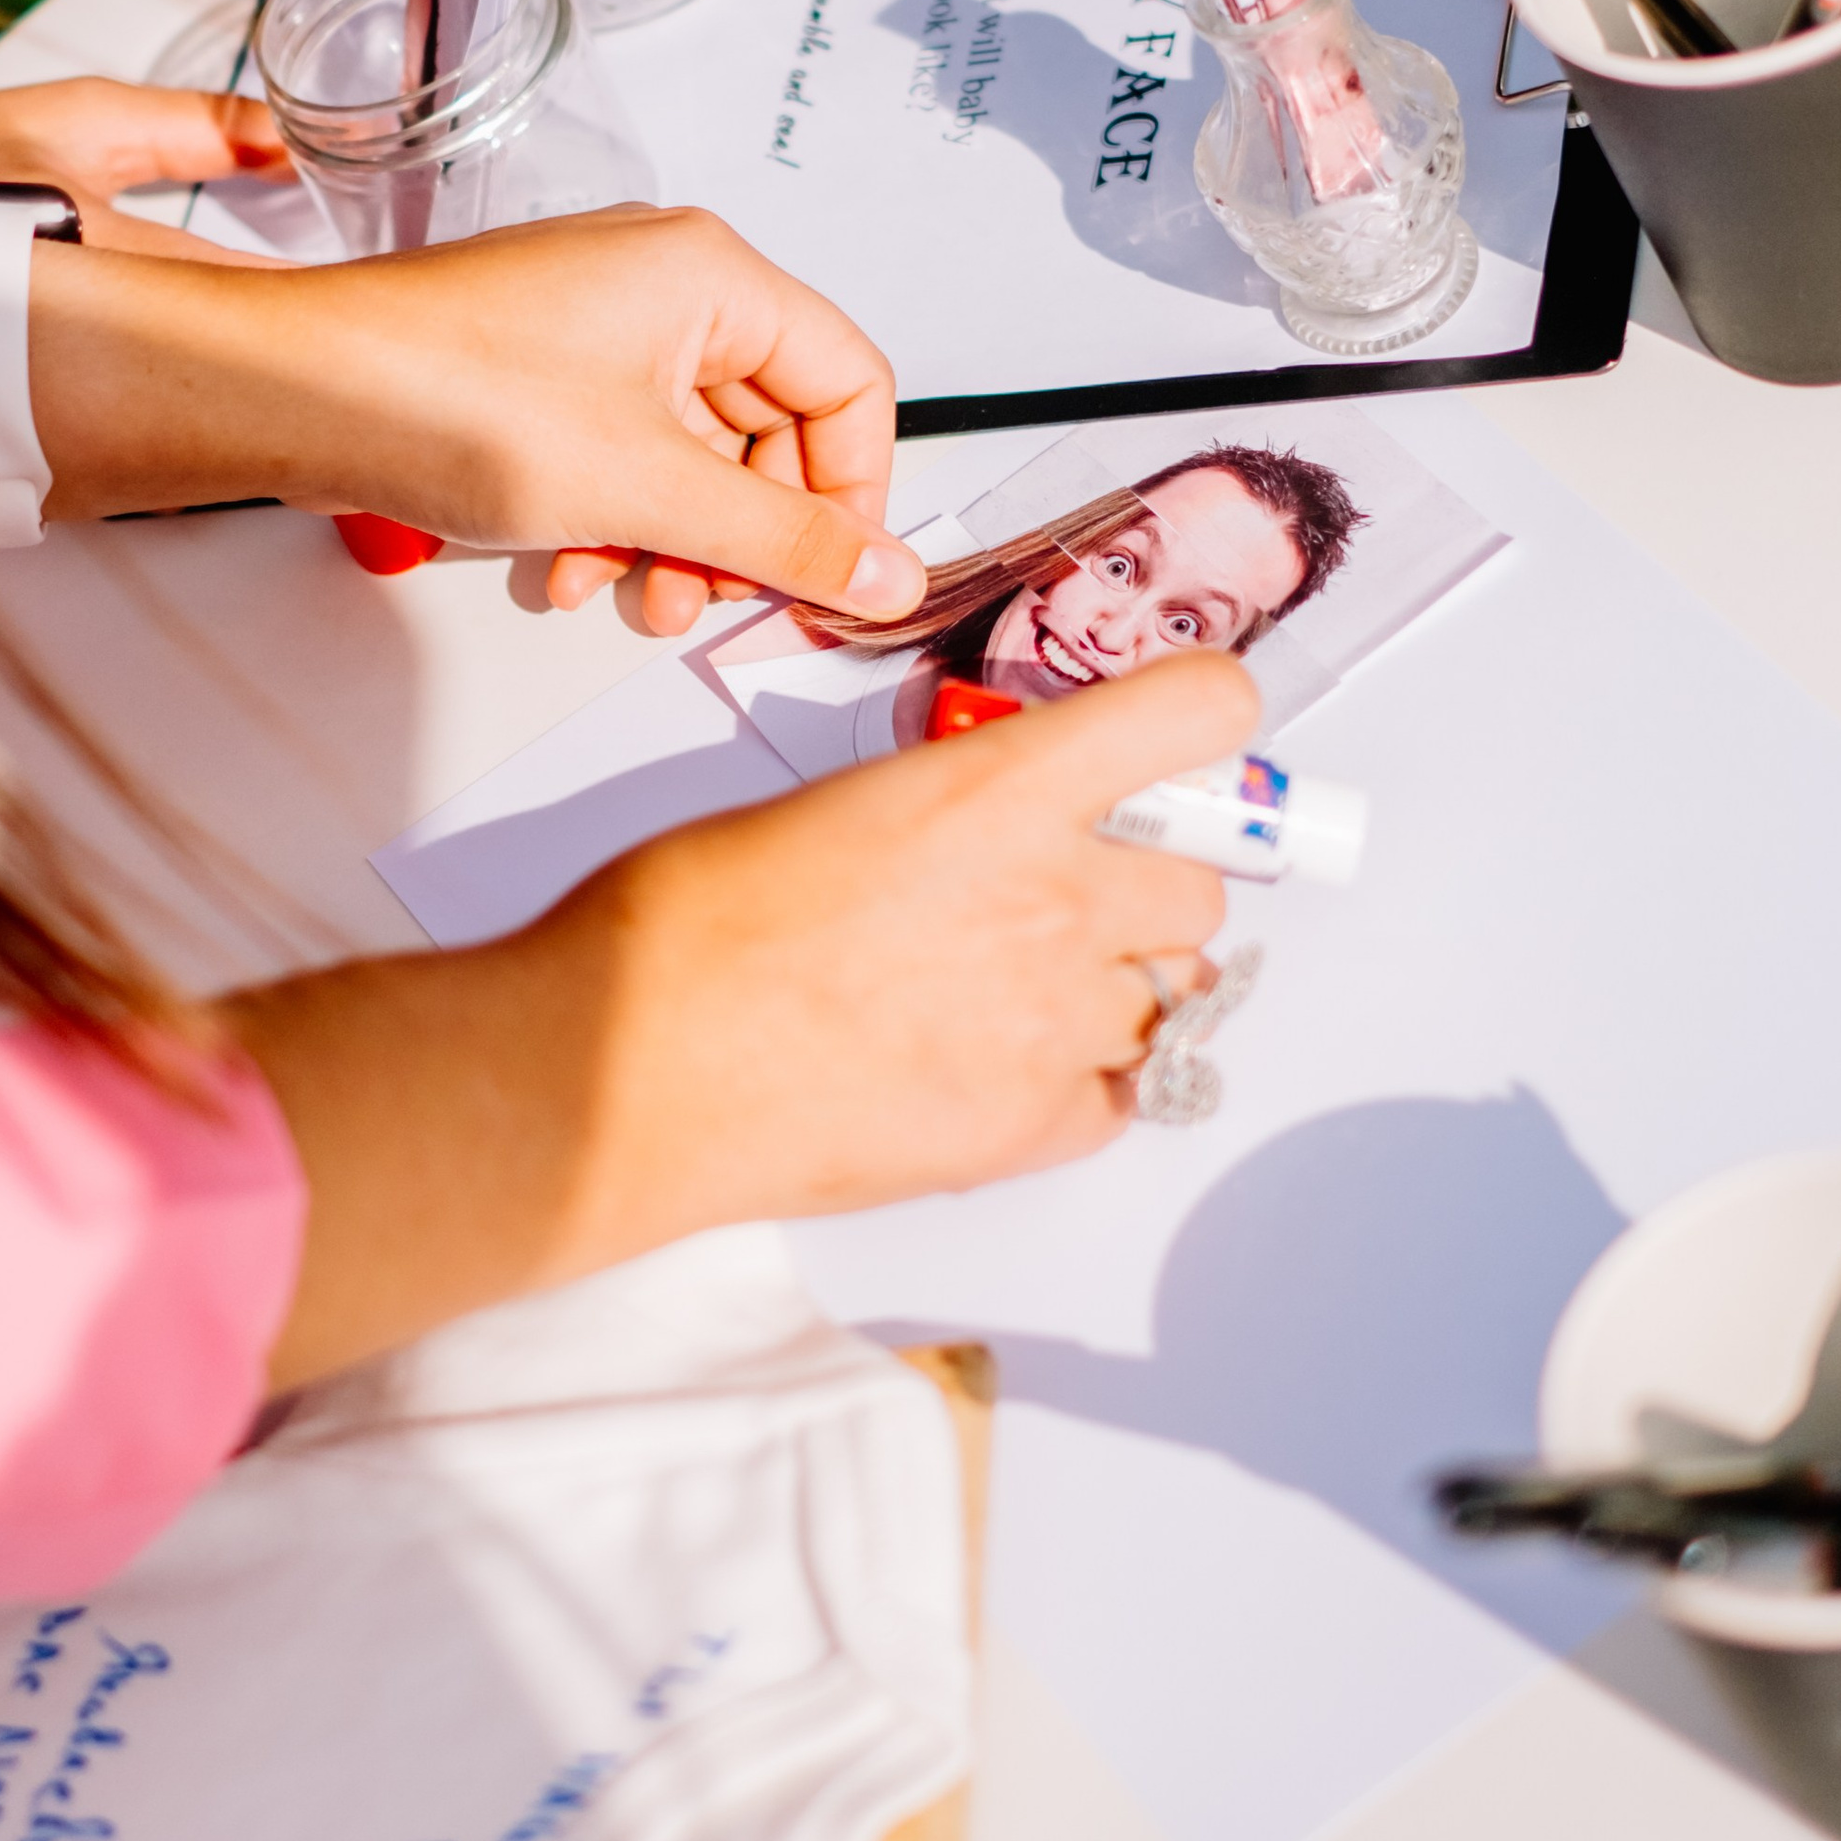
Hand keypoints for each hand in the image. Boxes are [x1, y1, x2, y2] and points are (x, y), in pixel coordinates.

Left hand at [0, 198, 924, 633]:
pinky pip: (619, 453)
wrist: (291, 393)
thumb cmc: (447, 395)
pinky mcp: (539, 371)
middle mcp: (662, 285)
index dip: (852, 492)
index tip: (829, 579)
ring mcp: (595, 326)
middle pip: (770, 428)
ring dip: (672, 540)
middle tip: (708, 601)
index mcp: (711, 275)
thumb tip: (889, 580)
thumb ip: (785, 543)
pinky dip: (610, 518)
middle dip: (743, 532)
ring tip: (626, 592)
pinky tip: (565, 565)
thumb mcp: (650, 487)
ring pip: (690, 454)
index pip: (849, 382)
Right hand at [230, 654, 1259, 1380]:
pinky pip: (1118, 1100)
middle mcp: (1059, 900)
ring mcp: (1056, 1022)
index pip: (1198, 712)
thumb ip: (954, 812)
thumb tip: (989, 834)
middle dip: (1145, 892)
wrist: (633, 1067)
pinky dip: (1077, 1089)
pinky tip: (993, 1073)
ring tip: (1000, 1002)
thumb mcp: (836, 803)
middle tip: (1064, 903)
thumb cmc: (690, 929)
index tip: (1190, 748)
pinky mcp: (1031, 1128)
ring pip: (1165, 1001)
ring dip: (1109, 996)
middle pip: (1199, 890)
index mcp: (1005, 788)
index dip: (1207, 722)